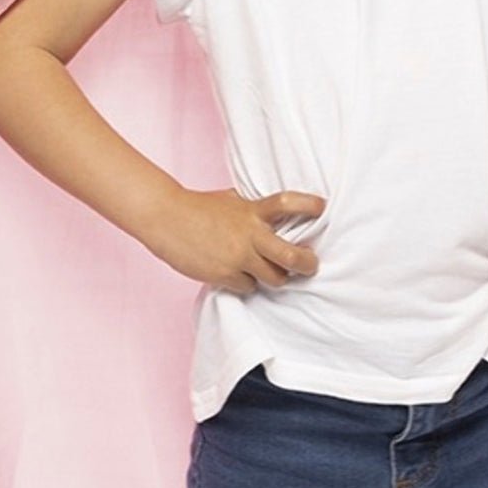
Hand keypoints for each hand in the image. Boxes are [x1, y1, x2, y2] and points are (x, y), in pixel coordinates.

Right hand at [147, 186, 326, 293]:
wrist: (165, 217)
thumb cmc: (198, 207)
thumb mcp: (232, 200)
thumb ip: (253, 210)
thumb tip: (276, 217)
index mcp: (252, 210)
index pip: (288, 203)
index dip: (309, 206)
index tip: (322, 207)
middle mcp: (249, 234)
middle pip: (291, 256)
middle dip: (307, 264)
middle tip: (310, 265)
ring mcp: (237, 256)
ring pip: (275, 278)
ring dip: (276, 277)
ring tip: (271, 271)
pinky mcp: (224, 274)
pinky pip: (248, 287)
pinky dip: (247, 283)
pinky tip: (237, 273)